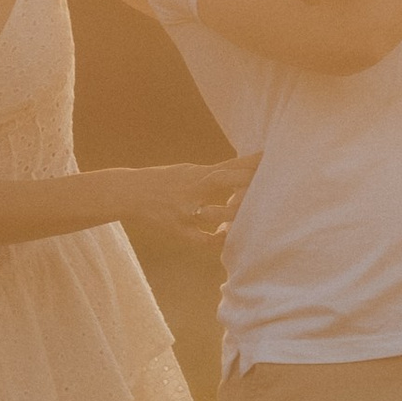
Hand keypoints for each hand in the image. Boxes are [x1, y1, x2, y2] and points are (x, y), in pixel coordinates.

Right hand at [112, 154, 256, 247]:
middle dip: (246, 181)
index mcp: (197, 174)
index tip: (272, 159)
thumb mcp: (187, 172)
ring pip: (214, 213)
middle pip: (224, 180)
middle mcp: (192, 189)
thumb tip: (240, 168)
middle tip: (268, 182)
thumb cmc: (164, 180)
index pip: (230, 165)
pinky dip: (216, 241)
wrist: (129, 192)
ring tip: (248, 217)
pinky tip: (226, 238)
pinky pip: (200, 239)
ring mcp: (184, 210)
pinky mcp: (176, 229)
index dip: (251, 163)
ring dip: (232, 215)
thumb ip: (212, 174)